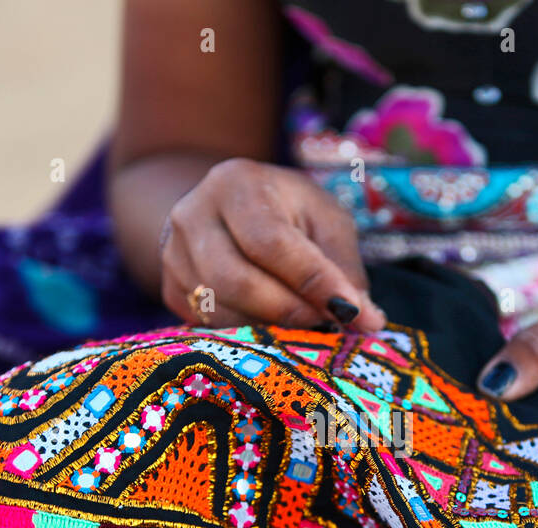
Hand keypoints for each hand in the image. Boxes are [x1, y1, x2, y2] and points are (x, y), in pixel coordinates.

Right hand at [159, 157, 384, 330]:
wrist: (229, 212)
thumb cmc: (289, 212)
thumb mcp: (325, 220)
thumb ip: (344, 267)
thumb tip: (367, 321)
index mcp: (235, 183)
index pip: (271, 241)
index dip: (313, 281)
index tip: (354, 313)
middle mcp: (192, 215)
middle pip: (238, 281)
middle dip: (291, 312)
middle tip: (330, 325)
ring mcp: (173, 254)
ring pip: (221, 311)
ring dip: (272, 329)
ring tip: (308, 325)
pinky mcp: (170, 289)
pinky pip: (211, 326)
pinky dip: (249, 335)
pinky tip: (276, 327)